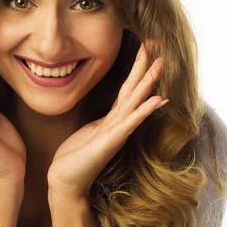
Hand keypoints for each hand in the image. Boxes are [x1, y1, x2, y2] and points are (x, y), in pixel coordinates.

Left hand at [47, 41, 167, 198]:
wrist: (65, 182)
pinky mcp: (110, 142)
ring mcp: (116, 133)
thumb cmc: (74, 159)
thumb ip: (99, 123)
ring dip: (148, 82)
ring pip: (134, 102)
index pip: (127, 89)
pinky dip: (144, 110)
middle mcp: (118, 124)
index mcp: (111, 120)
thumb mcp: (87, 133)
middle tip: (156, 44)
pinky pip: (129, 122)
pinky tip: (158, 99)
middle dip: (144, 67)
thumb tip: (105, 115)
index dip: (136, 69)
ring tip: (161, 64)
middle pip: (134, 90)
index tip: (144, 47)